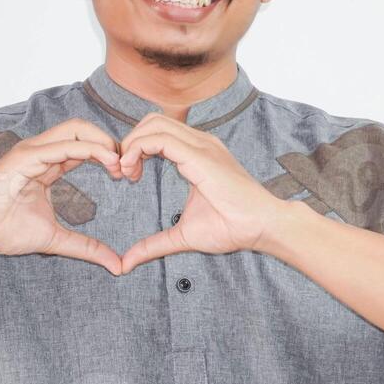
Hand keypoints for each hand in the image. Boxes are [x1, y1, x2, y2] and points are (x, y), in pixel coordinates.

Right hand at [0, 117, 124, 274]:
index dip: (109, 155)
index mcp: (47, 163)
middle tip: (129, 167)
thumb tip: (116, 265)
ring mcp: (32, 150)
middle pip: (83, 129)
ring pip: (76, 129)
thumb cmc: (2, 230)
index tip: (127, 175)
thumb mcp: (55, 240)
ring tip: (120, 163)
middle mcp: (40, 151)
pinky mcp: (25, 156)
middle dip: (110, 142)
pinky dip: (89, 149)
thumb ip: (86, 248)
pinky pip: (63, 146)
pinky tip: (108, 161)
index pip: (84, 146)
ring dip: (103, 142)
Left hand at [116, 112, 289, 273]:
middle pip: (153, 120)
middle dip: (130, 141)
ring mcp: (201, 145)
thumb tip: (127, 263)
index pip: (158, 132)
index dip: (135, 148)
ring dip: (131, 143)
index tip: (127, 176)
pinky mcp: (200, 155)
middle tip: (122, 172)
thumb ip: (153, 245)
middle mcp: (199, 142)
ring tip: (126, 172)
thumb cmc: (231, 228)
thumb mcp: (182, 236)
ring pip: (154, 123)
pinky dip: (138, 148)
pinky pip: (159, 138)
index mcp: (197, 153)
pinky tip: (132, 170)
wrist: (261, 226)